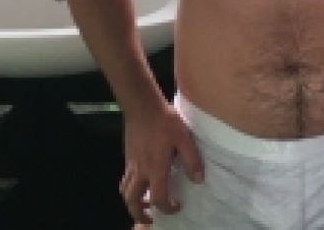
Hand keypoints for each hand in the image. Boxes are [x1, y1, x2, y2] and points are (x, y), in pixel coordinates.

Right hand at [120, 99, 203, 224]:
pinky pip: (125, 178)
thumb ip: (192, 159)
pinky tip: (142, 179)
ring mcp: (131, 164)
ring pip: (125, 191)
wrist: (142, 105)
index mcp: (155, 169)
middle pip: (132, 201)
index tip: (177, 206)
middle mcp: (140, 171)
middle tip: (151, 217)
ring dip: (133, 202)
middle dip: (140, 214)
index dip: (167, 208)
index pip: (158, 199)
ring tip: (144, 202)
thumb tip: (198, 180)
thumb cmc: (165, 120)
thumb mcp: (184, 138)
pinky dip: (131, 186)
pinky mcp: (128, 156)